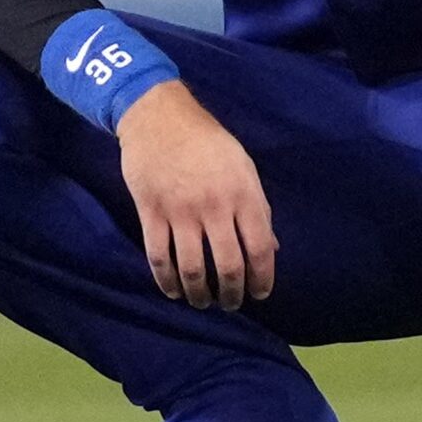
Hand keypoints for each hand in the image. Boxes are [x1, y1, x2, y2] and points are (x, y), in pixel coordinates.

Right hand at [114, 80, 277, 310]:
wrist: (159, 117)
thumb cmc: (208, 142)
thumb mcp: (243, 167)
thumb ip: (258, 208)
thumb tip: (270, 249)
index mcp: (243, 193)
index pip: (259, 248)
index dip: (262, 279)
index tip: (260, 294)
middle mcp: (215, 206)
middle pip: (228, 266)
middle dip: (231, 294)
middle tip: (231, 304)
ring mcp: (180, 211)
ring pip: (192, 269)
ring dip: (199, 294)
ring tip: (203, 302)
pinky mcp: (151, 212)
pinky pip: (159, 257)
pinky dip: (166, 282)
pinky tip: (174, 291)